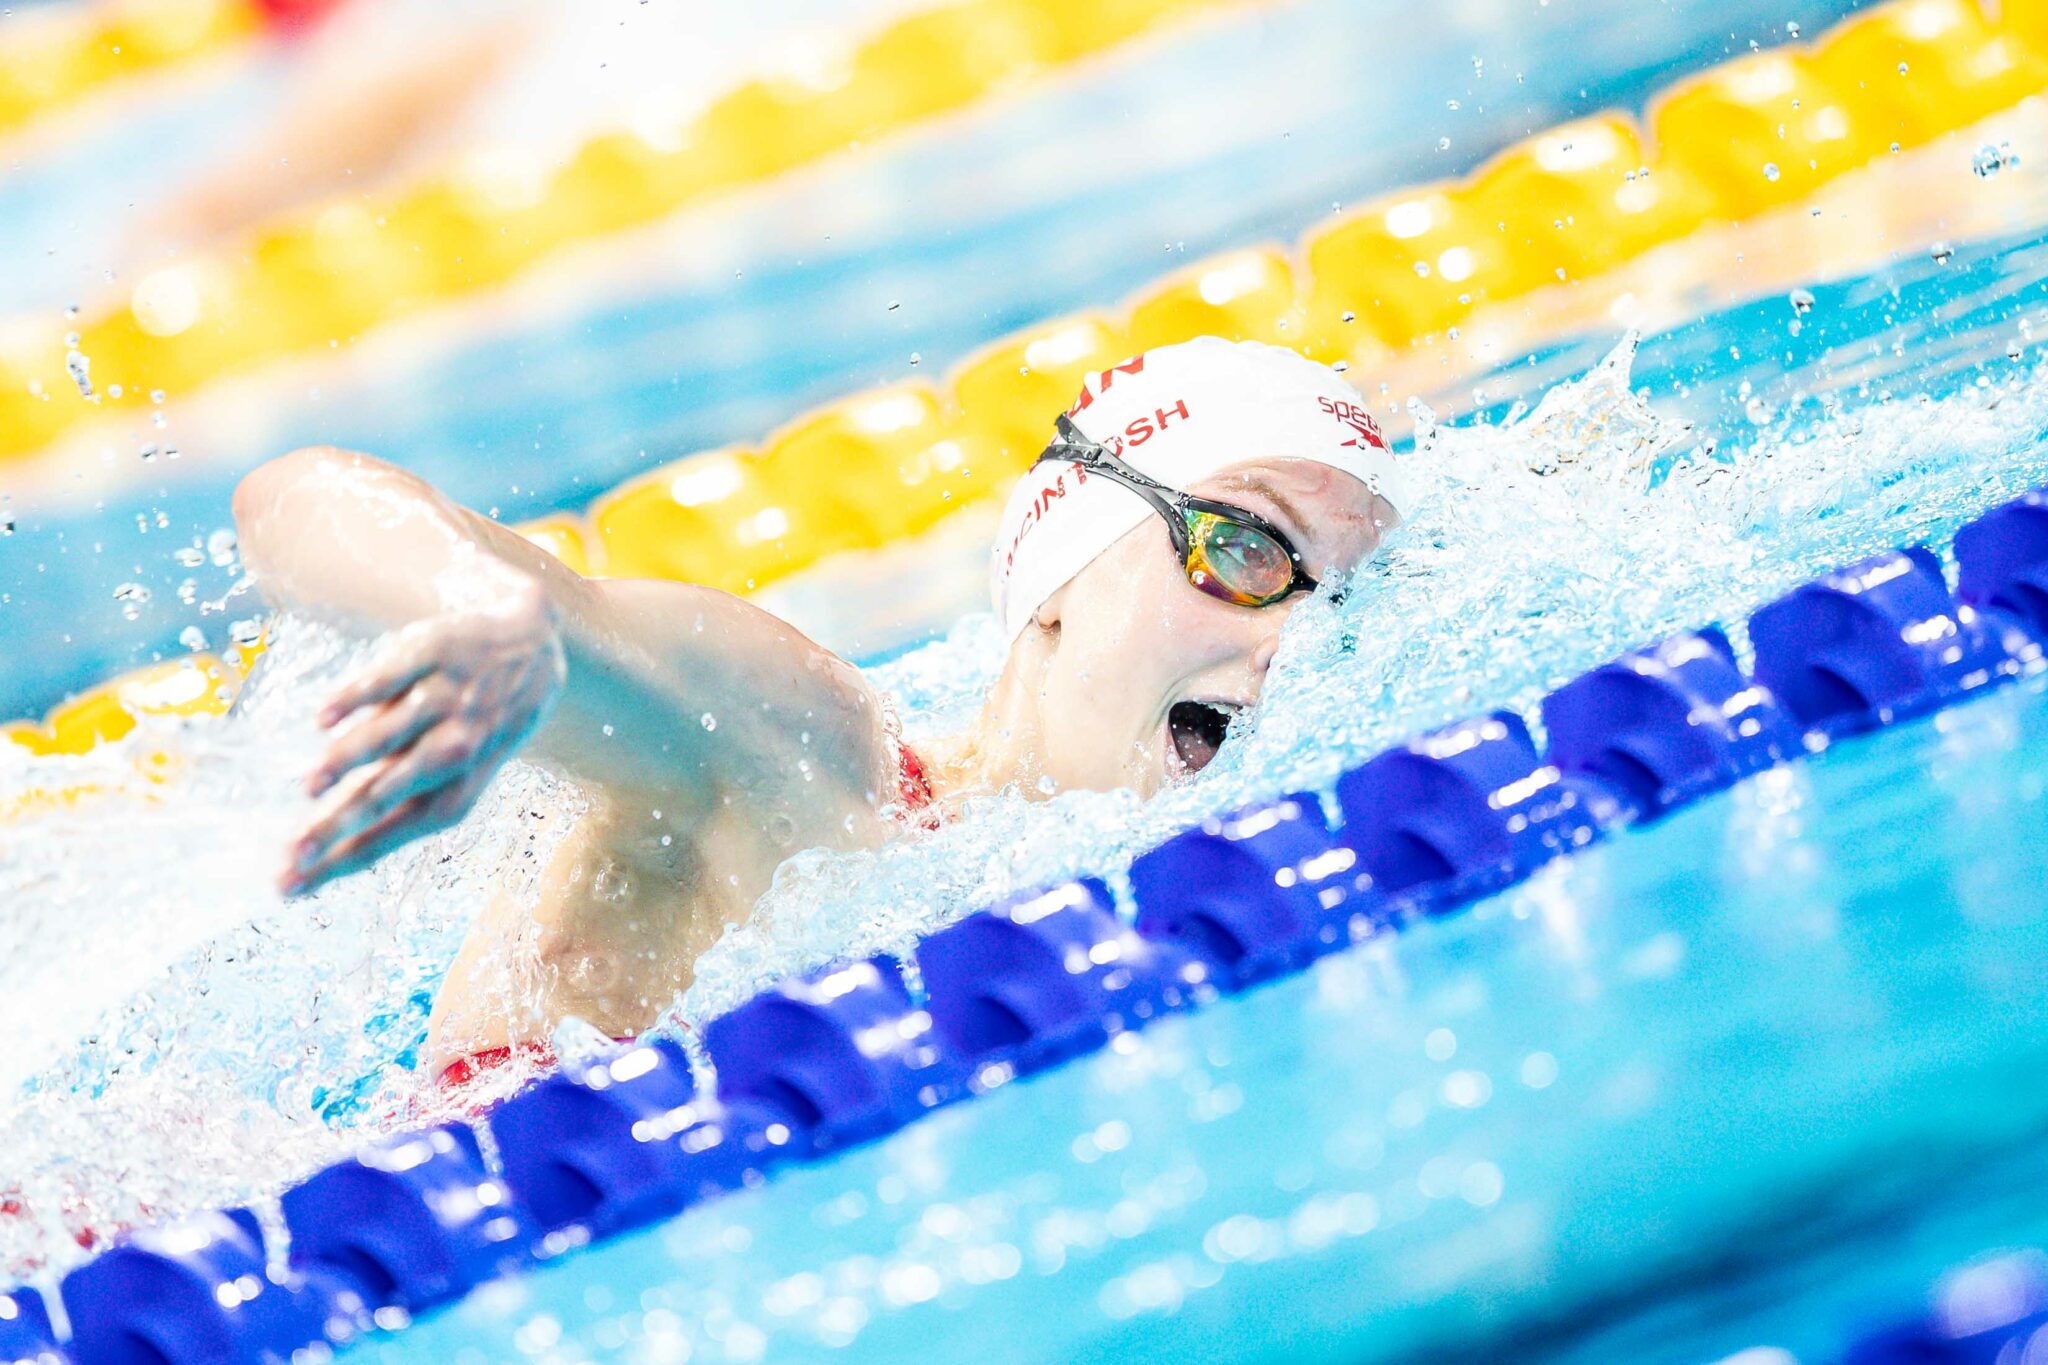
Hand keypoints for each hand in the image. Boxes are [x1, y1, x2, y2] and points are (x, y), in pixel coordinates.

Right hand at [284, 583, 565, 894]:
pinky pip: (390, 679)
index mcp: (453, 794)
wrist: (534, 653)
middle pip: (385, 796)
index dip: (338, 861)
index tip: (289, 884)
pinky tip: (322, 719)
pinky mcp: (432, 654)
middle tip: (291, 853)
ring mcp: (444, 702)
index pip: (387, 837)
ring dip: (348, 761)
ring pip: (389, 737)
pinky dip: (356, 698)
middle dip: (336, 825)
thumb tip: (319, 844)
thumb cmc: (471, 730)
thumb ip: (387, 799)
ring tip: (309, 787)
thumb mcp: (450, 774)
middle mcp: (452, 752)